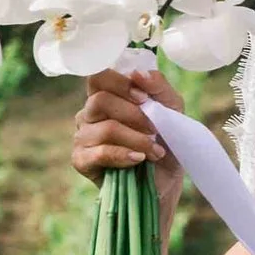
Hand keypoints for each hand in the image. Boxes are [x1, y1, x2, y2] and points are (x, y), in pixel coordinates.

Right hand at [75, 63, 185, 242]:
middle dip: (134, 115)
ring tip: (156, 152)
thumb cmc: (167, 142)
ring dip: (136, 139)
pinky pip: (99, 152)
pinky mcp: (81, 160)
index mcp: (106, 96)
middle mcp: (89, 114)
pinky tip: (139, 159)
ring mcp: (82, 137)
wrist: (165, 181)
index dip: (120, 83)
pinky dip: (123, 155)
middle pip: (100, 101)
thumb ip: (159, 87)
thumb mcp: (172, 110)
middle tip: (155, 130)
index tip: (144, 98)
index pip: (98, 76)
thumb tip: (138, 73)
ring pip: (105, 128)